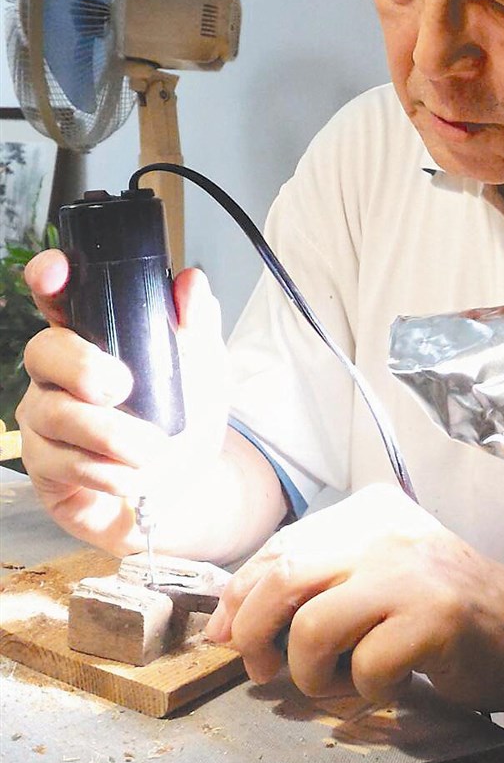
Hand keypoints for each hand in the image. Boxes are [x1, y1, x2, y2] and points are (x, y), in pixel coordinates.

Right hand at [17, 249, 230, 555]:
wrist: (189, 488)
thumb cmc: (184, 419)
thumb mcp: (203, 370)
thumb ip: (197, 326)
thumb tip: (192, 283)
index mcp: (92, 337)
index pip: (58, 299)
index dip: (48, 279)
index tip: (56, 274)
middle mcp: (58, 375)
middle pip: (42, 352)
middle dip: (82, 367)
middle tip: (122, 388)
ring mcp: (46, 421)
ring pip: (53, 413)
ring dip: (110, 434)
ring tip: (150, 450)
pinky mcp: (46, 469)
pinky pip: (61, 463)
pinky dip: (106, 472)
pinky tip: (132, 479)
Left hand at [205, 484, 503, 710]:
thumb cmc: (448, 612)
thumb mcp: (380, 576)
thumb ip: (319, 584)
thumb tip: (233, 621)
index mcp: (366, 514)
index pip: (279, 547)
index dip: (239, 596)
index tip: (224, 634)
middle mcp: (383, 533)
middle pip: (282, 576)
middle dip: (252, 632)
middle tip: (261, 670)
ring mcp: (410, 572)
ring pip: (312, 623)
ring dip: (309, 672)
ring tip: (333, 685)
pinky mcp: (434, 617)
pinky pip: (366, 663)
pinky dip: (365, 689)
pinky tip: (389, 685)